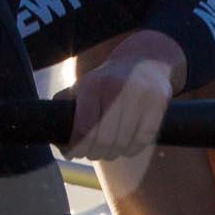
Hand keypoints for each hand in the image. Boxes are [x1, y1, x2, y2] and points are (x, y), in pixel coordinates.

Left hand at [66, 31, 184, 159]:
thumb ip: (65, 107)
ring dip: (113, 154)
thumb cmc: (107, 81)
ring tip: (109, 151)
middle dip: (94, 153)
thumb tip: (55, 138)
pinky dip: (132, 150)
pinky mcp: (158, 102)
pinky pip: (143, 139)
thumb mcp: (83, 86)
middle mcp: (116, 87)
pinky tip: (126, 147)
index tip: (74, 153)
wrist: (144, 60)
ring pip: (123, 142)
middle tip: (92, 154)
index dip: (77, 147)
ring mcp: (140, 94)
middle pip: (104, 139)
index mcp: (92, 84)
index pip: (83, 127)